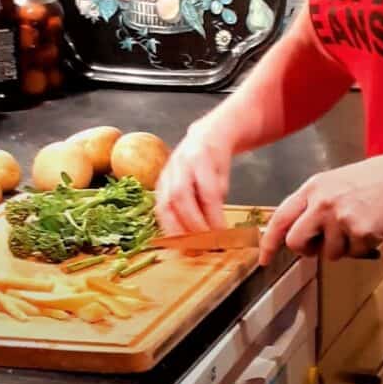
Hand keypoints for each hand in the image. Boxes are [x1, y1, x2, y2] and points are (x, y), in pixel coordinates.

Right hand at [155, 117, 233, 233]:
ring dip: (176, 229)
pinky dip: (167, 225)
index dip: (213, 216)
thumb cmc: (216, 158)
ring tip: (188, 247)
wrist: (203, 136)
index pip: (207, 191)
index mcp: (201, 157)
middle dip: (192, 224)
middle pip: (181, 197)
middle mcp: (180, 162)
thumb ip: (216, 198)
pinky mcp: (159, 182)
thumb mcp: (223, 175)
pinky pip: (159, 206)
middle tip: (205, 244)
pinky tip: (177, 238)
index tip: (222, 234)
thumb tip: (215, 231)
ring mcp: (166, 172)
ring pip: (165, 203)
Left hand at [258, 151, 382, 266]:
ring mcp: (340, 216)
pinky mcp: (360, 230)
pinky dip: (361, 248)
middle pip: (295, 242)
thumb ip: (311, 205)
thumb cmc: (369, 180)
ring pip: (327, 253)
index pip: (280, 217)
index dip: (269, 241)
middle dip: (306, 250)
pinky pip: (352, 254)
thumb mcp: (331, 184)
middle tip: (321, 244)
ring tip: (356, 225)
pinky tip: (370, 227)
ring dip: (341, 247)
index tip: (264, 258)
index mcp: (312, 187)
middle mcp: (321, 201)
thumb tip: (294, 234)